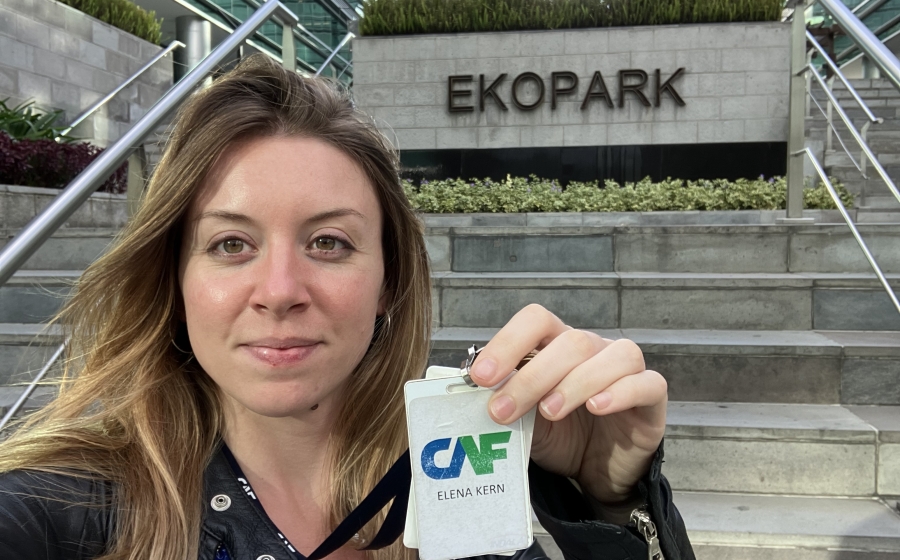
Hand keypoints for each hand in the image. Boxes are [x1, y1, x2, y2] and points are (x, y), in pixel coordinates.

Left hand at [467, 304, 666, 505]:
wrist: (595, 473)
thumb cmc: (558, 436)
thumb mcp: (524, 420)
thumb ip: (504, 403)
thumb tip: (466, 394)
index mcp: (557, 345)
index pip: (536, 320)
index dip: (508, 342)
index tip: (481, 377)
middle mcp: (593, 349)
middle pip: (570, 342)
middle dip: (531, 376)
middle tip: (502, 410)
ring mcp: (626, 371)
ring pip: (612, 356)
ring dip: (575, 382)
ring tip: (550, 412)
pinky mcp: (652, 398)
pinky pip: (646, 383)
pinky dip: (620, 392)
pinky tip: (596, 407)